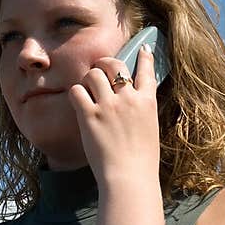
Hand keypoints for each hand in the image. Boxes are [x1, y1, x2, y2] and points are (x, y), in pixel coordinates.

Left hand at [67, 45, 159, 192]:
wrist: (129, 177)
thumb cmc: (140, 161)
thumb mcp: (149, 130)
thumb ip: (140, 112)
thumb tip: (130, 102)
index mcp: (147, 102)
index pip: (146, 71)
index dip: (144, 57)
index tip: (143, 48)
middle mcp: (129, 99)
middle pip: (114, 64)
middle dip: (104, 64)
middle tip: (98, 71)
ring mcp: (109, 105)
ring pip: (93, 74)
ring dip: (87, 80)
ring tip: (87, 92)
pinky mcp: (90, 114)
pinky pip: (76, 91)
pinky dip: (75, 95)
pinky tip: (78, 104)